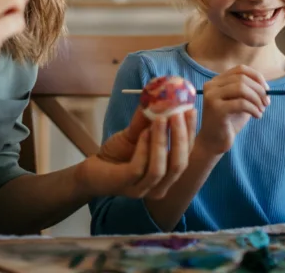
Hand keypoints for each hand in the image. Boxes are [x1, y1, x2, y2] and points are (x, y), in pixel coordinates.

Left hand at [77, 107, 196, 199]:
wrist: (93, 171)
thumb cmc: (118, 154)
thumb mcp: (136, 134)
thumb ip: (148, 120)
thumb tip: (161, 96)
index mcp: (168, 173)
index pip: (187, 154)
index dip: (190, 132)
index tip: (191, 109)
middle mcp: (160, 185)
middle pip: (180, 164)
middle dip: (181, 137)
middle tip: (178, 113)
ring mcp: (143, 189)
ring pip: (161, 168)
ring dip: (162, 141)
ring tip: (161, 118)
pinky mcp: (126, 186)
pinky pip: (140, 168)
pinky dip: (144, 149)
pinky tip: (143, 133)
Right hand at [194, 65, 268, 154]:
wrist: (213, 142)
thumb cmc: (228, 123)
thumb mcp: (239, 103)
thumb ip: (249, 92)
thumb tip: (265, 86)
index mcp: (216, 82)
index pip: (240, 69)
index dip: (257, 77)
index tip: (266, 89)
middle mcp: (211, 86)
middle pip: (242, 78)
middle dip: (259, 90)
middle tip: (267, 103)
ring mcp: (212, 97)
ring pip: (241, 88)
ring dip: (257, 99)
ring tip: (261, 110)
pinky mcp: (216, 110)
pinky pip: (241, 103)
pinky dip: (254, 109)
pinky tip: (257, 116)